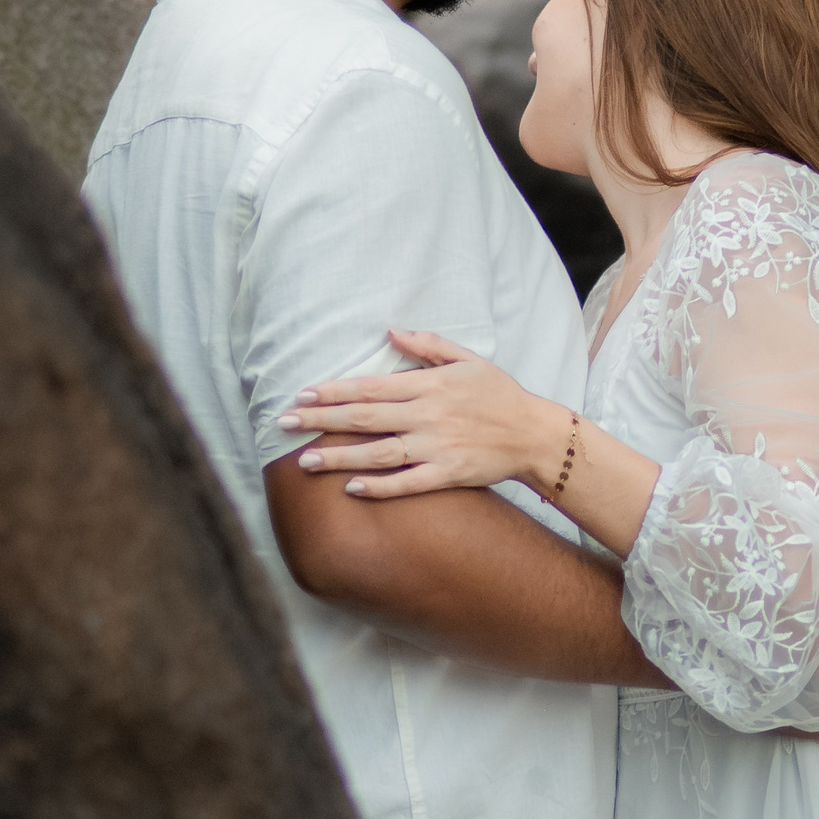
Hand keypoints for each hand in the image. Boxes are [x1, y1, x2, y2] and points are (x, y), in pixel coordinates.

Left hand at [281, 329, 559, 499]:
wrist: (534, 434)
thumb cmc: (499, 395)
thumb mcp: (467, 359)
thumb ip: (428, 345)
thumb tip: (390, 329)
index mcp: (429, 385)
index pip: (370, 387)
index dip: (333, 391)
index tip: (302, 394)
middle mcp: (428, 416)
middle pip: (364, 419)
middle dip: (321, 420)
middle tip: (285, 423)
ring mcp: (437, 447)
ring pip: (378, 453)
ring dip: (339, 457)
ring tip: (305, 462)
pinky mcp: (448, 475)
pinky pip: (408, 483)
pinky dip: (379, 487)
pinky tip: (351, 489)